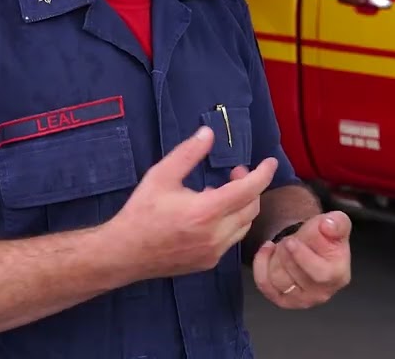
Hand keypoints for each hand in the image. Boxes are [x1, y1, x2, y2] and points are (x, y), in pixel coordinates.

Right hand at [104, 125, 278, 280]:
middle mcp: (215, 235)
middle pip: (251, 208)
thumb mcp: (161, 175)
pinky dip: (231, 222)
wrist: (124, 252)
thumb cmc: (141, 211)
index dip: (262, 174)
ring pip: (244, 226)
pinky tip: (211, 214)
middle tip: (235, 173)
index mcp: (205, 211)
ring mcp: (214, 252)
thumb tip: (209, 133)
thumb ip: (188, 153)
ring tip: (221, 192)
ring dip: (242, 206)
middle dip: (250, 187)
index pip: (248, 190)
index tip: (269, 162)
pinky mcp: (209, 262)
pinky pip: (231, 239)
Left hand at [251, 211, 351, 308]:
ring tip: (282, 245)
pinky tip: (267, 251)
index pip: (319, 273)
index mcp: (337, 275)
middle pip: (293, 276)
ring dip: (274, 257)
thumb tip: (329, 225)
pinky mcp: (283, 300)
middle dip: (285, 253)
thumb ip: (337, 223)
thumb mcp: (336, 223)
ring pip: (276, 279)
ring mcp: (301, 299)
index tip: (291, 241)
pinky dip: (261, 265)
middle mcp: (321, 293)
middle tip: (288, 239)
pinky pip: (264, 284)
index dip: (302, 257)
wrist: (314, 247)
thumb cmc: (326, 238)